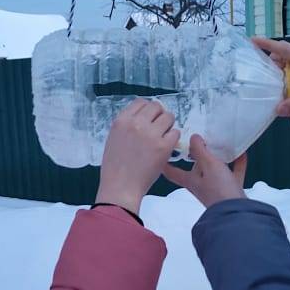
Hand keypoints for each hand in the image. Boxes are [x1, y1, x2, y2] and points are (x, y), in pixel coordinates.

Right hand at [96, 99, 180, 213]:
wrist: (121, 187)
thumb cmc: (115, 167)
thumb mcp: (114, 138)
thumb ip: (127, 126)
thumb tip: (143, 117)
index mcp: (122, 120)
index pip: (140, 102)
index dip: (147, 110)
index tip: (149, 118)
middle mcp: (136, 123)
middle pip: (156, 106)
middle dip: (159, 115)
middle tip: (158, 128)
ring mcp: (151, 134)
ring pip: (169, 117)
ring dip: (168, 125)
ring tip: (163, 137)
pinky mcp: (163, 146)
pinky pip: (175, 133)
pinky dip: (173, 138)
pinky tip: (166, 147)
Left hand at [162, 135, 247, 208]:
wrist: (237, 212)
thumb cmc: (218, 188)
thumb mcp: (208, 165)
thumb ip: (200, 150)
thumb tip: (193, 137)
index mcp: (190, 181)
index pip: (171, 171)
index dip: (165, 162)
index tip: (163, 150)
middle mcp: (201, 185)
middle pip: (195, 169)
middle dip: (196, 156)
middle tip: (198, 140)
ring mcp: (217, 189)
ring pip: (215, 171)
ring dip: (217, 159)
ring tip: (220, 143)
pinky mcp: (231, 191)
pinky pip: (233, 174)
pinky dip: (237, 164)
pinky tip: (241, 153)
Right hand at [252, 36, 289, 116]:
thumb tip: (276, 109)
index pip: (286, 49)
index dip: (268, 44)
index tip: (251, 40)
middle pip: (287, 58)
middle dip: (272, 63)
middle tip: (259, 74)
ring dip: (281, 77)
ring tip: (269, 87)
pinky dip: (289, 85)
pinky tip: (284, 95)